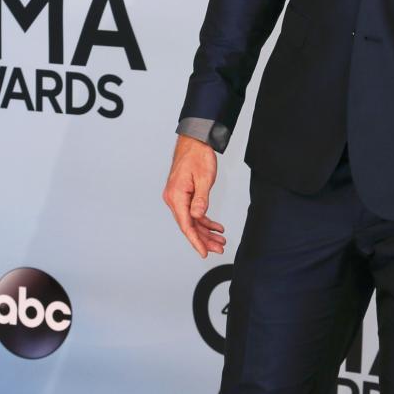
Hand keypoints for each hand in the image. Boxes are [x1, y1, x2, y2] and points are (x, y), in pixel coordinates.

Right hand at [162, 134, 226, 257]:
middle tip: (219, 248)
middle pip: (188, 225)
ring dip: (205, 231)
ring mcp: (177, 197)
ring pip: (191, 220)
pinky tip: (215, 227)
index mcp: (176, 196)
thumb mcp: (204, 178)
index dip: (195, 241)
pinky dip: (204, 221)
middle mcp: (173, 198)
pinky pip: (193, 212)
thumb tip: (197, 217)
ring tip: (220, 241)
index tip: (203, 253)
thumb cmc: (198, 155)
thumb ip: (201, 199)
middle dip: (204, 239)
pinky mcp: (183, 194)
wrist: (194, 141)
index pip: (186, 224)